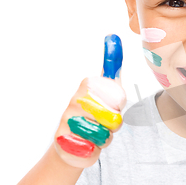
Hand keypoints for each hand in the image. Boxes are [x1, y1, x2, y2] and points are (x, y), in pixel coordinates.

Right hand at [54, 34, 126, 167]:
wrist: (71, 145)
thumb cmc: (92, 115)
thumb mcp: (104, 90)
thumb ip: (111, 70)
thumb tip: (113, 36)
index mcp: (86, 85)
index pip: (117, 95)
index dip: (119, 103)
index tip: (113, 103)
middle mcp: (74, 100)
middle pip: (114, 116)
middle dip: (114, 122)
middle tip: (104, 120)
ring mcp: (68, 120)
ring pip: (106, 132)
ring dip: (105, 135)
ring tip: (95, 132)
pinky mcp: (66, 141)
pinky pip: (95, 146)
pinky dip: (96, 147)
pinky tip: (88, 143)